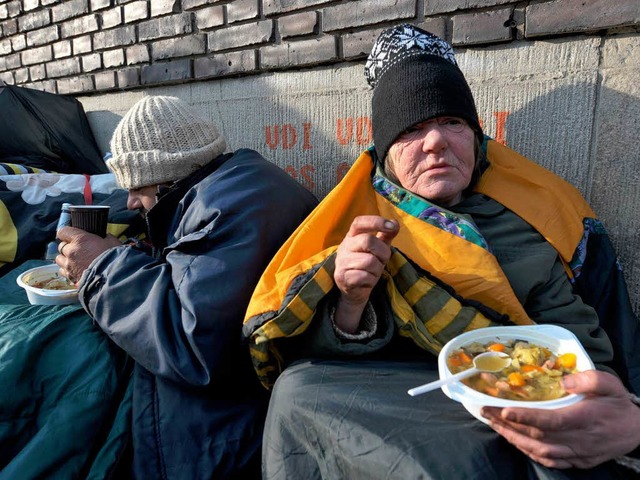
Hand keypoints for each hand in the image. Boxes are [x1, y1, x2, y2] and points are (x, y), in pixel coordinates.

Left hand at [56, 226, 121, 282]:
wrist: (114, 278)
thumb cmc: (114, 258)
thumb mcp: (113, 242)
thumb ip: (105, 237)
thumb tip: (105, 236)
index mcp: (80, 240)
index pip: (63, 231)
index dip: (67, 233)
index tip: (71, 235)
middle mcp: (71, 252)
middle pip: (61, 246)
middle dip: (68, 247)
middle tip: (78, 249)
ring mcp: (69, 266)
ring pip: (59, 260)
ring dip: (65, 259)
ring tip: (75, 261)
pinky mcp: (71, 277)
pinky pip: (64, 272)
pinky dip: (68, 271)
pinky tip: (77, 271)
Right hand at [333, 215, 398, 332]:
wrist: (353, 289)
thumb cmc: (366, 265)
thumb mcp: (378, 248)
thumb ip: (386, 235)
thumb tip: (395, 222)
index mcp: (352, 236)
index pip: (359, 222)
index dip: (376, 221)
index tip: (391, 226)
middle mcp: (344, 247)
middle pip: (368, 240)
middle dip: (382, 252)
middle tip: (382, 260)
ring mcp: (342, 262)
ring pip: (369, 261)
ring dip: (377, 269)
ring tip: (372, 272)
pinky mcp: (342, 277)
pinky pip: (365, 276)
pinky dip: (371, 280)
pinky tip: (367, 281)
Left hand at [481, 370, 639, 468]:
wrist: (637, 432)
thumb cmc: (618, 404)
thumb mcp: (609, 384)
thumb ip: (588, 379)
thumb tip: (563, 381)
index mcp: (585, 419)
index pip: (551, 421)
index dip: (526, 417)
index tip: (504, 410)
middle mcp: (579, 439)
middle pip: (538, 436)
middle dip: (508, 425)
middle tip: (486, 412)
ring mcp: (577, 453)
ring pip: (539, 451)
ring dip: (513, 438)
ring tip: (493, 424)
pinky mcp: (577, 461)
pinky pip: (549, 461)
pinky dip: (528, 452)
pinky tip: (514, 440)